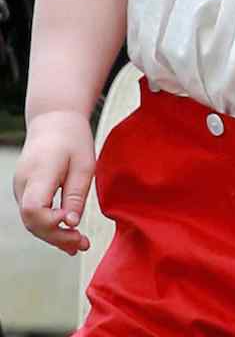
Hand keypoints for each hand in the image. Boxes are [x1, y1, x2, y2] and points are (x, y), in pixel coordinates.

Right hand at [13, 110, 95, 255]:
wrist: (54, 120)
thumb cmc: (73, 139)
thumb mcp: (84, 164)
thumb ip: (76, 194)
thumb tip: (71, 224)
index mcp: (39, 171)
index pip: (33, 208)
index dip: (51, 222)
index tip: (73, 221)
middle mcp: (23, 182)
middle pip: (32, 221)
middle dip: (57, 237)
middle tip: (83, 244)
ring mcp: (20, 188)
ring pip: (31, 221)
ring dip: (54, 235)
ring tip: (79, 244)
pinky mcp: (24, 191)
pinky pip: (33, 214)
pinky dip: (49, 225)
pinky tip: (68, 233)